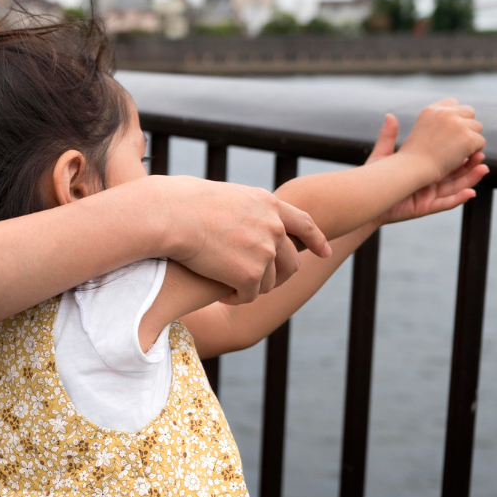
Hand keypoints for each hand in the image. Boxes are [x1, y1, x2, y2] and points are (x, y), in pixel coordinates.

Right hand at [148, 174, 331, 305]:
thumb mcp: (226, 199)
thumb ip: (245, 213)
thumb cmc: (186, 204)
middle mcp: (274, 227)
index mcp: (269, 204)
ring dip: (251, 287)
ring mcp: (266, 251)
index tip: (324, 252)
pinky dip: (236, 297)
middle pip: (290, 261)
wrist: (173, 215)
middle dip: (278, 276)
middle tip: (257, 283)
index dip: (316, 239)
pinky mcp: (251, 274)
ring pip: (270, 282)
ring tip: (228, 285)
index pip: (304, 223)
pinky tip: (221, 293)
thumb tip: (247, 228)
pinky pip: (251, 295)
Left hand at [366, 113, 489, 224]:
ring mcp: (427, 196)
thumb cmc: (372, 178)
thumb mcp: (382, 156)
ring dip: (470, 179)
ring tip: (483, 169)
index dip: (457, 151)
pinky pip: (445, 205)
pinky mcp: (424, 208)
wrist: (365, 199)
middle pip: (454, 174)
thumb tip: (390, 115)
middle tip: (481, 154)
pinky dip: (458, 200)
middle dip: (470, 165)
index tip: (468, 138)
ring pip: (454, 188)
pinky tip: (470, 193)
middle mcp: (427, 183)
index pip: (444, 159)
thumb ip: (388, 138)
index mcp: (420, 170)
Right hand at [397, 98, 486, 181]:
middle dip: (467, 125)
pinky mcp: (468, 139)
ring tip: (460, 151)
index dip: (455, 116)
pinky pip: (481, 142)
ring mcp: (458, 125)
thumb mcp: (405, 138)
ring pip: (478, 127)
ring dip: (472, 138)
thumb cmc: (406, 159)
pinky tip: (464, 158)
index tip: (452, 129)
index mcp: (431, 110)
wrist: (411, 171)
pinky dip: (475, 151)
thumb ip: (402, 128)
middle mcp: (445, 113)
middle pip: (469, 111)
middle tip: (459, 142)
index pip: (453, 103)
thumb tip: (390, 116)